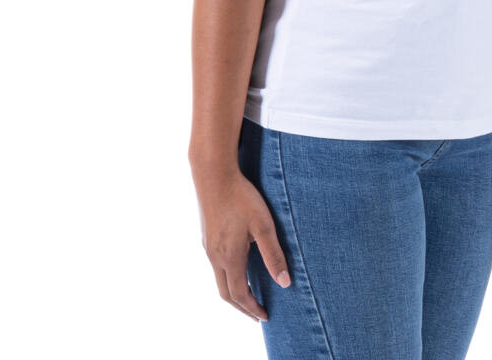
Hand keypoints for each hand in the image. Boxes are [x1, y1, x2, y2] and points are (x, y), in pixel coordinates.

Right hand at [194, 167, 291, 322]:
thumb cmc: (241, 197)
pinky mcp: (206, 236)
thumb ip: (273, 255)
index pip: (240, 295)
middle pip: (226, 293)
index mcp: (229, 258)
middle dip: (242, 307)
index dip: (252, 309)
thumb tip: (284, 283)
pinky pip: (215, 266)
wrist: (214, 174)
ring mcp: (208, 246)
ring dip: (234, 292)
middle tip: (257, 314)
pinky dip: (228, 277)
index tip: (265, 317)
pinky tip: (237, 268)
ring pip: (219, 279)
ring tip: (249, 295)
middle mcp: (215, 257)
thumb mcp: (263, 225)